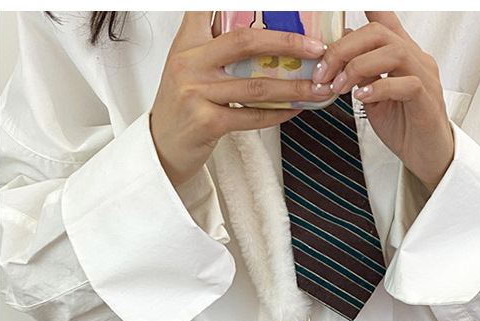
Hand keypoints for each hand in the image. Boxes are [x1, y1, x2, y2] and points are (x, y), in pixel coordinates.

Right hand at [150, 11, 333, 185]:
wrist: (161, 147)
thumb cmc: (183, 106)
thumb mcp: (190, 67)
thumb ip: (215, 48)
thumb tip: (260, 39)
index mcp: (187, 42)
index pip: (208, 7)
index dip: (237, 3)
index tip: (279, 5)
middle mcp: (190, 63)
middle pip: (245, 41)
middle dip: (287, 43)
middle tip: (316, 48)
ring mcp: (197, 92)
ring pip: (256, 85)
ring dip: (294, 87)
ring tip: (317, 87)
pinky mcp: (207, 122)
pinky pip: (252, 116)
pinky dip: (279, 113)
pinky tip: (296, 109)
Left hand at [313, 12, 453, 191]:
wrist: (426, 156)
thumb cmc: (403, 127)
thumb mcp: (373, 96)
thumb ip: (361, 74)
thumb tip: (337, 56)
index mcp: (402, 55)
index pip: (385, 22)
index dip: (369, 10)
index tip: (340, 13)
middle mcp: (416, 59)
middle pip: (379, 33)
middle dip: (344, 49)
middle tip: (324, 72)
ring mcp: (425, 78)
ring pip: (393, 52)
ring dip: (358, 67)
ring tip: (339, 87)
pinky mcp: (427, 100)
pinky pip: (406, 84)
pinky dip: (379, 88)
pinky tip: (362, 98)